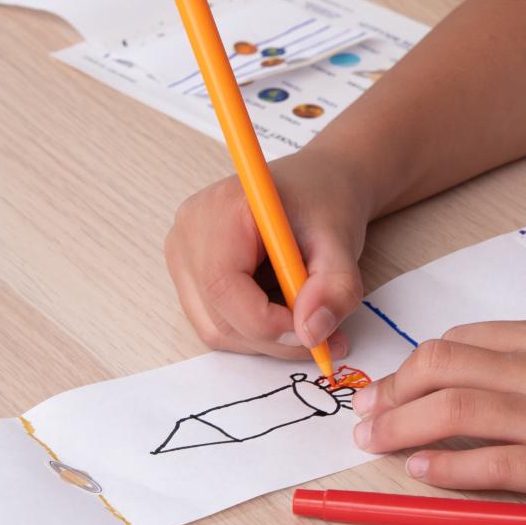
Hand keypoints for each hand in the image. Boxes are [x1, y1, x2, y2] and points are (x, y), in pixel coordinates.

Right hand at [164, 147, 371, 361]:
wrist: (316, 185)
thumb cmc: (323, 202)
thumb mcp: (342, 241)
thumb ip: (335, 288)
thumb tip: (312, 333)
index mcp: (220, 210)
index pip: (223, 286)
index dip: (267, 323)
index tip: (313, 331)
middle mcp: (189, 234)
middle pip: (217, 316)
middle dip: (273, 339)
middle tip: (323, 338)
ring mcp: (183, 256)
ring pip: (215, 329)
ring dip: (266, 340)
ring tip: (308, 319)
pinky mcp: (189, 276)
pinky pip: (216, 324)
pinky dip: (255, 331)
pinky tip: (286, 311)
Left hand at [351, 315, 525, 504]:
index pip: (468, 340)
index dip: (422, 361)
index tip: (400, 379)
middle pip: (444, 367)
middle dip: (395, 389)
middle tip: (367, 413)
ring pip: (453, 409)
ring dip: (402, 424)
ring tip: (372, 442)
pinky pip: (491, 463)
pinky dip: (448, 465)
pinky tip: (420, 471)